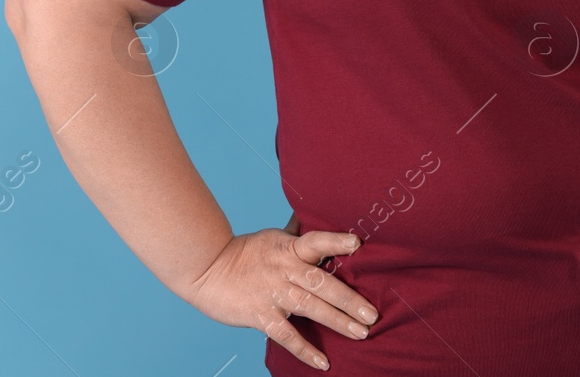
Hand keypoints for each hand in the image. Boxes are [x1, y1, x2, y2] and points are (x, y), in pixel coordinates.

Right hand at [187, 225, 378, 370]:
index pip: (315, 241)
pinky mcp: (260, 315)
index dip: (335, 242)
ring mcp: (273, 293)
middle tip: (373, 314)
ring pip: (311, 307)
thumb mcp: (272, 238)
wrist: (206, 269)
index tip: (357, 244)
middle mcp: (284, 270)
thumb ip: (296, 235)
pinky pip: (287, 335)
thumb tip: (314, 218)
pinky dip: (305, 349)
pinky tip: (323, 361)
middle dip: (349, 299)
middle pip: (322, 283)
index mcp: (288, 249)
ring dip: (338, 321)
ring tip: (362, 333)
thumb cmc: (243, 253)